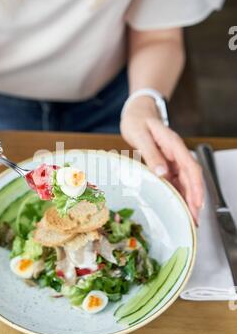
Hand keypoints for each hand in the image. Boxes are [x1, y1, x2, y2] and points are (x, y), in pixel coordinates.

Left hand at [120, 97, 203, 224]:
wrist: (136, 113)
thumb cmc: (138, 121)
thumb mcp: (141, 136)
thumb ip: (151, 154)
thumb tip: (162, 173)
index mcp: (174, 145)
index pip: (191, 168)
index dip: (196, 187)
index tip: (197, 202)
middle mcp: (177, 154)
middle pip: (190, 179)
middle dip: (194, 199)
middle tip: (194, 219)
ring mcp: (173, 160)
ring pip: (184, 182)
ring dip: (187, 200)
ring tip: (188, 219)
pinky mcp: (167, 164)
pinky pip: (175, 181)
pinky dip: (178, 195)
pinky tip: (178, 207)